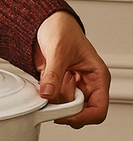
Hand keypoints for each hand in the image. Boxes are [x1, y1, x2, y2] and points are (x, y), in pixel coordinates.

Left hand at [33, 11, 110, 128]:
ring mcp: (71, 87)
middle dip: (64, 109)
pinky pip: (52, 101)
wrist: (45, 24)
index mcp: (97, 77)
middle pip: (80, 113)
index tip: (64, 115)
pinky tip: (41, 86)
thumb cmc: (62, 30)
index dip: (81, 117)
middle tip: (49, 100)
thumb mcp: (58, 51)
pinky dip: (44, 98)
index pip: (98, 110)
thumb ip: (53, 74)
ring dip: (52, 103)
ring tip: (45, 84)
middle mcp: (86, 84)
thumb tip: (48, 93)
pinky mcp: (57, 87)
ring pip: (64, 109)